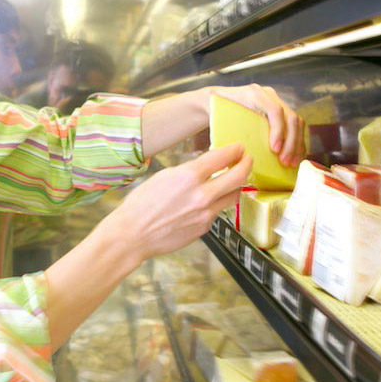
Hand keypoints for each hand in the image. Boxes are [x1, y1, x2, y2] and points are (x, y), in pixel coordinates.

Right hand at [96, 143, 251, 262]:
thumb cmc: (142, 203)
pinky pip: (219, 211)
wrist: (133, 234)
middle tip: (247, 159)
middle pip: (239, 176)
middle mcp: (202, 194)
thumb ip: (189, 170)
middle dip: (246, 164)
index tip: (238, 148)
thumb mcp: (164, 176)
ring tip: (233, 179)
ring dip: (236, 185)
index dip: (235, 150)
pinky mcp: (205, 227)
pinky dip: (218, 202)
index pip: (223, 156)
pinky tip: (211, 199)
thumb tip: (207, 166)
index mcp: (189, 176)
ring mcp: (206, 213)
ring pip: (234, 195)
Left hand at [210, 84, 305, 165]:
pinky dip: (298, 143)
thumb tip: (235, 153)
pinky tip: (295, 157)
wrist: (218, 99)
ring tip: (291, 163)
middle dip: (291, 142)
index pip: (274, 110)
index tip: (275, 149)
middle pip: (290, 117)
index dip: (278, 130)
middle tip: (284, 162)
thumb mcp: (218, 115)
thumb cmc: (217, 110)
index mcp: (253, 94)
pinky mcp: (281, 112)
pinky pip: (296, 127)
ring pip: (296, 122)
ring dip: (297, 144)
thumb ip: (226, 127)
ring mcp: (276, 102)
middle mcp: (268, 95)